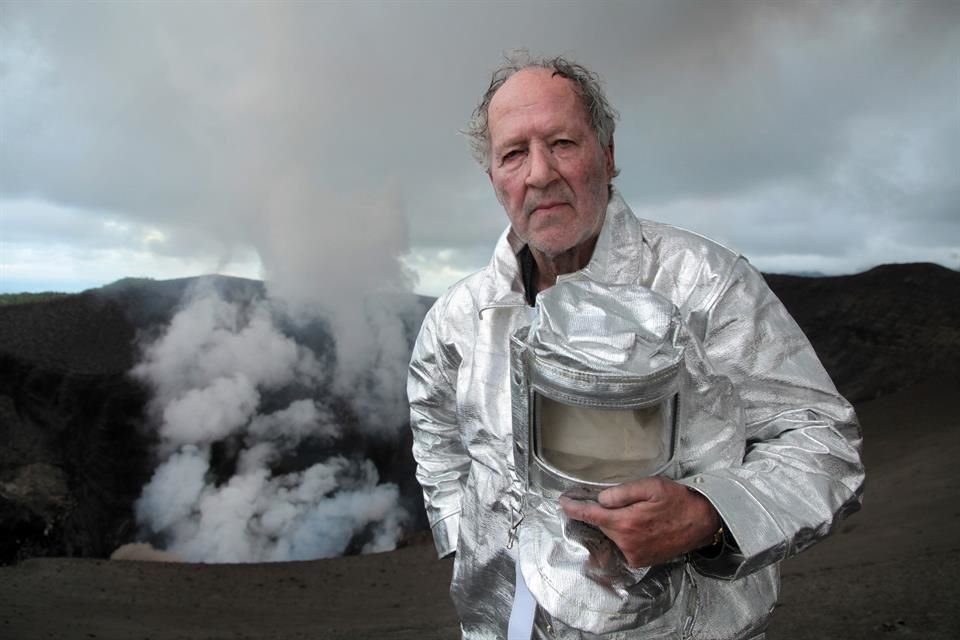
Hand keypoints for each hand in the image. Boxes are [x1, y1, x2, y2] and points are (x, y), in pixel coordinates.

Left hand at [559, 477, 720, 567]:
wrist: (702, 522)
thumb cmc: (678, 500)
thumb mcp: (650, 486)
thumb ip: (621, 493)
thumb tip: (601, 500)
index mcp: (626, 522)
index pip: (591, 515)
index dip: (574, 508)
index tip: (563, 502)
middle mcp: (626, 542)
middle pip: (600, 525)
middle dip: (596, 513)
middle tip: (599, 500)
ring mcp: (633, 554)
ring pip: (610, 536)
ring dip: (611, 524)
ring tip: (628, 512)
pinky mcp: (640, 560)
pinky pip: (621, 545)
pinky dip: (621, 535)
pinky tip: (633, 525)